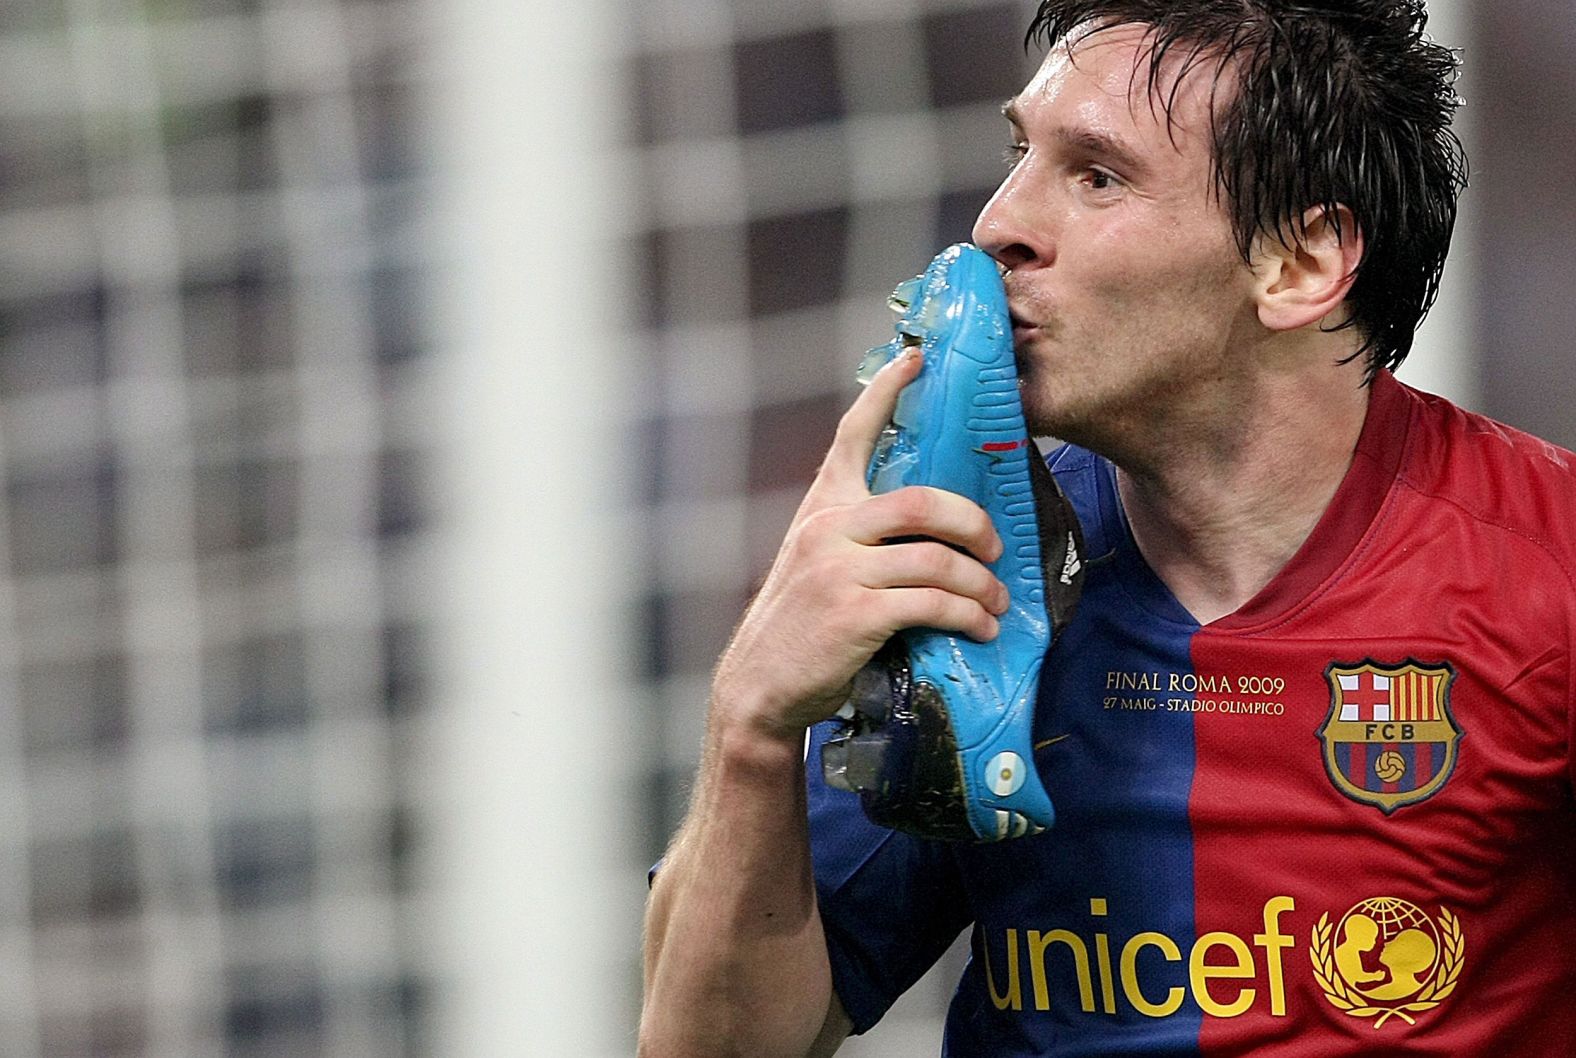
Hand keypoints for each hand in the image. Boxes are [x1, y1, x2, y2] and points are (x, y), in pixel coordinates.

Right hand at [711, 349, 1008, 738]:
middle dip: (973, 522)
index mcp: (822, 506)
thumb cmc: (800, 625)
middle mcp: (828, 528)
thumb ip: (857, 534)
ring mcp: (840, 571)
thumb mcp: (816, 561)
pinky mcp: (855, 616)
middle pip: (922, 502)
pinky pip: (933, 605)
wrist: (760, 686)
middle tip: (994, 546)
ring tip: (997, 601)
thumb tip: (928, 526)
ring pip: (937, 560)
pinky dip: (968, 616)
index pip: (852, 434)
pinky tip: (981, 627)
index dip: (886, 391)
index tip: (917, 359)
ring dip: (980, 583)